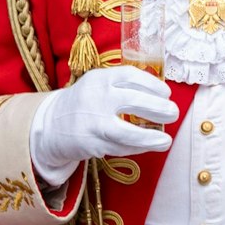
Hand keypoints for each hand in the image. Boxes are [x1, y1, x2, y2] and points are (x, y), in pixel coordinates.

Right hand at [29, 67, 177, 182]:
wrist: (51, 124)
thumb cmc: (86, 102)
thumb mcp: (99, 85)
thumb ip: (124, 87)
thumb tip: (162, 97)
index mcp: (100, 79)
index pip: (131, 76)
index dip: (153, 85)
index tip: (167, 93)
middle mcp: (96, 98)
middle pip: (134, 102)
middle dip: (159, 108)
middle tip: (174, 113)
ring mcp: (92, 123)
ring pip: (127, 132)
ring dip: (151, 137)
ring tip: (167, 140)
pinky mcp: (90, 144)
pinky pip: (119, 147)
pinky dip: (136, 147)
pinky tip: (148, 145)